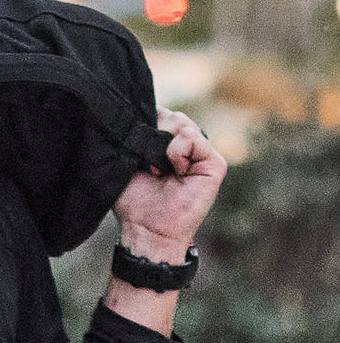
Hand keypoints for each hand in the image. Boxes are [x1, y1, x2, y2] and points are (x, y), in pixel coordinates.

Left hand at [113, 107, 226, 262]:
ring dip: (162, 143)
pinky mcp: (214, 164)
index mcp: (166, 147)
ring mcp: (201, 155)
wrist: (147, 229)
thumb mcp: (128, 162)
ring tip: (157, 168)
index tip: (134, 140)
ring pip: (182, 122)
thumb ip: (136, 138)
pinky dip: (177, 152)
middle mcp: (186, 148)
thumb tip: (136, 112)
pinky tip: (174, 171)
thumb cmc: (134, 201)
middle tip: (145, 160)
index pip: (159, 115)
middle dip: (152, 130)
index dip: (145, 120)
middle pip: (171, 115)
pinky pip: (192, 137)